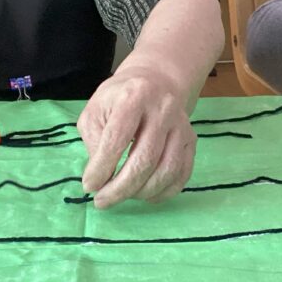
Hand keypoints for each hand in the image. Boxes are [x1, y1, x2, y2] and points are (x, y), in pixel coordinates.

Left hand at [78, 67, 196, 208]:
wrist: (156, 80)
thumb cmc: (119, 99)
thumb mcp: (96, 109)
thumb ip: (94, 140)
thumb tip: (99, 177)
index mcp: (133, 96)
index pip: (117, 138)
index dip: (102, 167)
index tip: (89, 186)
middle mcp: (162, 109)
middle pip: (145, 159)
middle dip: (121, 188)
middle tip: (102, 201)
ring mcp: (181, 125)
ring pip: (167, 170)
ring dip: (142, 192)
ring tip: (122, 196)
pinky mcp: (192, 139)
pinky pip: (182, 174)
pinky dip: (163, 192)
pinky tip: (145, 195)